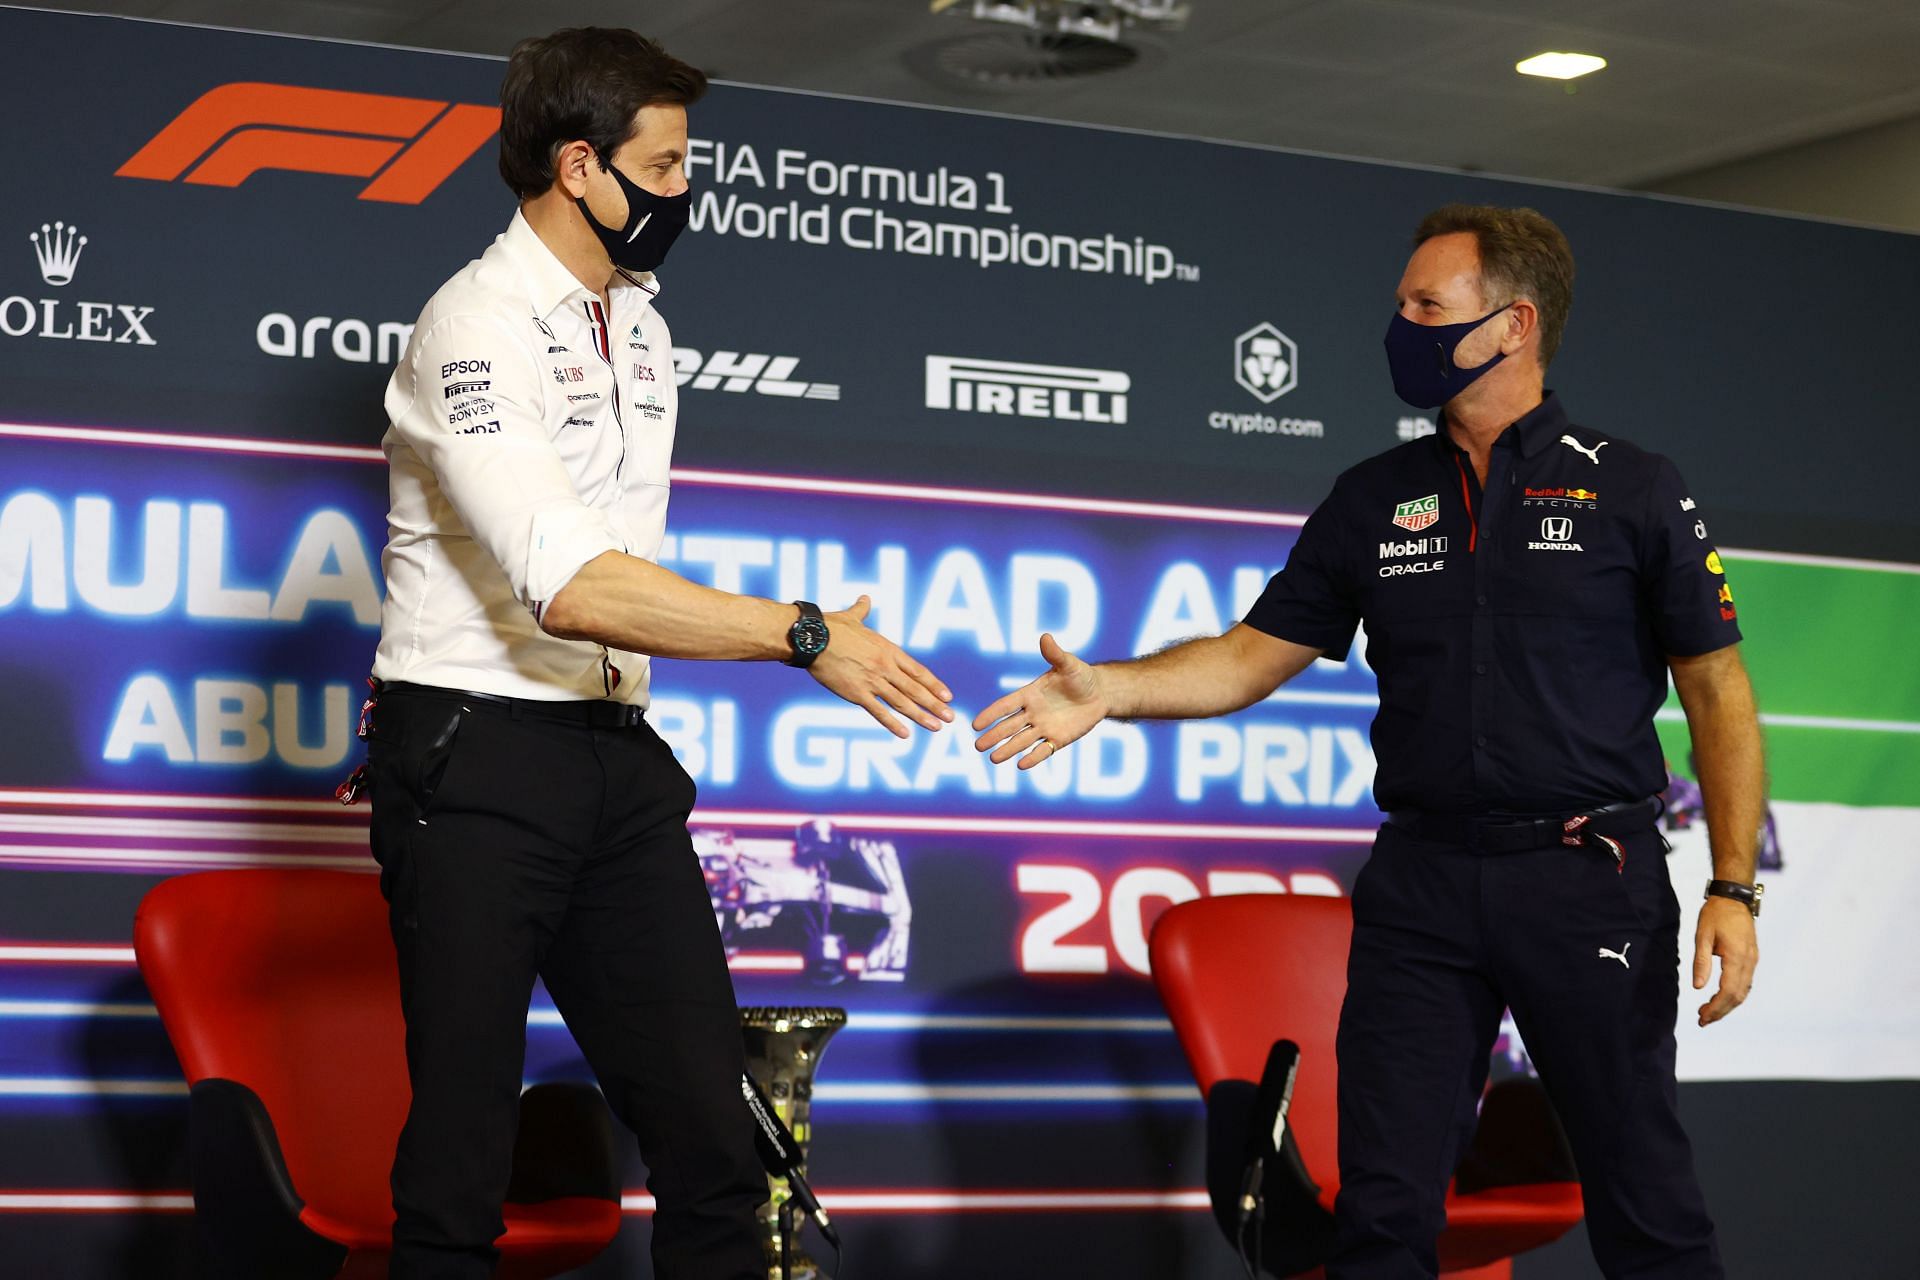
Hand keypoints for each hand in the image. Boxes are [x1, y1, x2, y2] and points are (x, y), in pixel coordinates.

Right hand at [808, 596, 952, 737]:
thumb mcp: (853, 618)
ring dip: (921, 715)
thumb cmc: (831, 626)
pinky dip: (892, 723)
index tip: (947, 696)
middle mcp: (885, 666)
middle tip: (950, 717)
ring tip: (936, 726)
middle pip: (915, 689)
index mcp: (888, 650)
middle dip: (935, 704)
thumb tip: (865, 598)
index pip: (918, 671)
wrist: (813, 638)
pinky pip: (878, 711)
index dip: (934, 685)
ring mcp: (872, 681)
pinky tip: (905, 734)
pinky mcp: (856, 693)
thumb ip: (862, 611)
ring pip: (902, 702)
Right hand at [972, 633, 1107, 768]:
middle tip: (977, 746)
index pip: (1006, 705)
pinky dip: (1033, 758)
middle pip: (1009, 726)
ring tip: (993, 759)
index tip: (975, 724)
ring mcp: (1044, 727)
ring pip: (1022, 741)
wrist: (1100, 693)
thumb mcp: (1068, 664)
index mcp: (1030, 694)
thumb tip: (1045, 637)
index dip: (990, 714)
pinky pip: (1044, 750)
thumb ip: (1055, 654)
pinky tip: (1021, 765)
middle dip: (994, 736)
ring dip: (1008, 749)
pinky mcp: (1058, 739)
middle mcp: (1033, 713)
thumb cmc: (1081, 676)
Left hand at [1692, 896, 1757, 1025]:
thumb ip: (1701, 962)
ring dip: (1727, 1004)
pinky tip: (1721, 998)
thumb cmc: (1715, 914)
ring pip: (1743, 991)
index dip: (1716, 1007)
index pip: (1728, 991)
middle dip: (1721, 1011)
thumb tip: (1698, 987)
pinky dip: (1734, 994)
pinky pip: (1745, 982)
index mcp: (1737, 957)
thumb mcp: (1702, 935)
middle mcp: (1749, 962)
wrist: (1734, 898)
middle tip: (1702, 1020)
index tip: (1702, 1017)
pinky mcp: (1752, 958)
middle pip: (1738, 996)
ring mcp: (1753, 960)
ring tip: (1708, 1012)